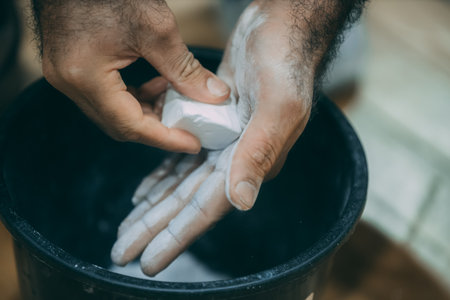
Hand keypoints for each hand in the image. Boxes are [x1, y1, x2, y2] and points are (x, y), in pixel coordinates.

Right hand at [36, 0, 229, 152]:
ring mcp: (67, 77)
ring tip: (176, 101)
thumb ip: (185, 69)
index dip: (166, 139)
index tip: (192, 144)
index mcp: (85, 77)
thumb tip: (215, 95)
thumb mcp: (156, 29)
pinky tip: (156, 84)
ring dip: (147, 113)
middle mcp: (70, 83)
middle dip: (158, 130)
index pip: (131, 125)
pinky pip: (106, 97)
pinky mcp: (72, 68)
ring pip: (114, 114)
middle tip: (188, 127)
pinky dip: (134, 98)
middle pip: (120, 126)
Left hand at [111, 1, 312, 274]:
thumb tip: (240, 201)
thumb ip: (258, 152)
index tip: (149, 261)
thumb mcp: (277, 105)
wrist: (281, 30)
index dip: (176, 235)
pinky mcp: (209, 125)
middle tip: (123, 251)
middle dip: (154, 227)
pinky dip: (160, 176)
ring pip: (178, 183)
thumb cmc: (284, 63)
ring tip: (128, 228)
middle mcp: (235, 158)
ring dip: (153, 206)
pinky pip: (180, 158)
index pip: (206, 207)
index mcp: (250, 160)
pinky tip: (144, 191)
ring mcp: (221, 142)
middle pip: (186, 201)